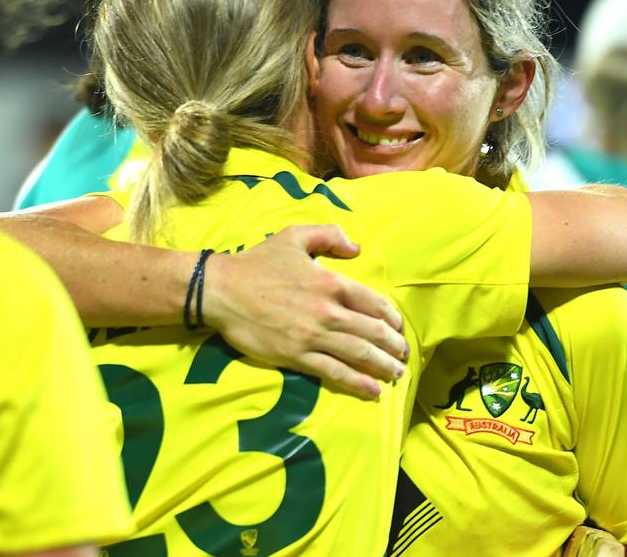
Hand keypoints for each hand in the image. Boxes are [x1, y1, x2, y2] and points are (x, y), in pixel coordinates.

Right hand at [203, 224, 408, 399]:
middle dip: (394, 347)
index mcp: (331, 282)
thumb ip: (329, 235)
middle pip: (373, 332)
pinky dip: (357, 383)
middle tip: (404, 356)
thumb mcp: (294, 236)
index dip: (392, 318)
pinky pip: (334, 372)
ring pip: (359, 354)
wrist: (222, 290)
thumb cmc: (258, 263)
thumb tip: (356, 248)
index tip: (398, 327)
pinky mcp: (296, 356)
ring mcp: (313, 336)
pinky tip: (372, 391)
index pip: (374, 303)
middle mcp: (328, 311)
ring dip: (383, 366)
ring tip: (397, 375)